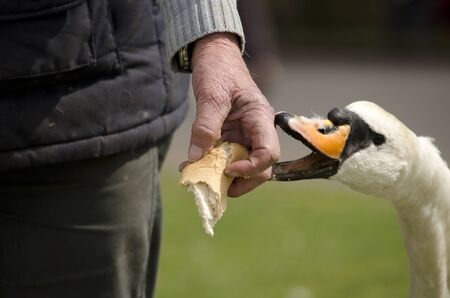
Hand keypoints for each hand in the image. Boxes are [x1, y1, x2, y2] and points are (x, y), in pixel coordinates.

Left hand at [188, 33, 279, 196]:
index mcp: (260, 118)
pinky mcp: (230, 136)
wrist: (213, 56)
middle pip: (260, 166)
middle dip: (241, 181)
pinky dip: (210, 165)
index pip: (269, 153)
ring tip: (200, 177)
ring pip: (242, 165)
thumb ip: (205, 126)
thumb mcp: (211, 95)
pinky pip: (225, 157)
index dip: (252, 168)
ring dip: (223, 176)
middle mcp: (256, 130)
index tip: (228, 170)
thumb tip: (195, 158)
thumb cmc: (218, 69)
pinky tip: (191, 166)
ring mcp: (243, 135)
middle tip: (216, 187)